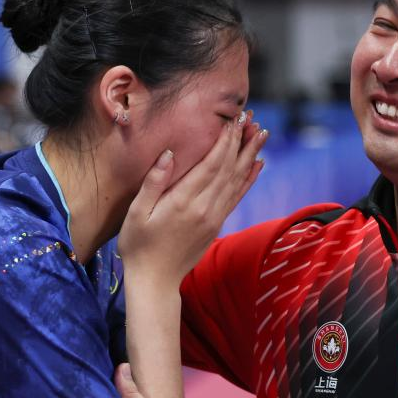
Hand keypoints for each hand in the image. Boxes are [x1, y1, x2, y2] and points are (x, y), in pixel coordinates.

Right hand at [118, 112, 266, 282]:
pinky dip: (249, 178)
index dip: (225, 141)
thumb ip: (153, 183)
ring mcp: (213, 217)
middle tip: (251, 117)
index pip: (211, 164)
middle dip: (241, 141)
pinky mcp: (216, 224)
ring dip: (250, 155)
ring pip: (237, 180)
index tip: (234, 120)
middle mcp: (204, 208)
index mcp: (183, 201)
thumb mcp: (136, 213)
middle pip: (229, 168)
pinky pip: (237, 196)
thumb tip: (168, 154)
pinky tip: (258, 164)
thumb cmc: (138, 245)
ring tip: (261, 133)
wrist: (154, 280)